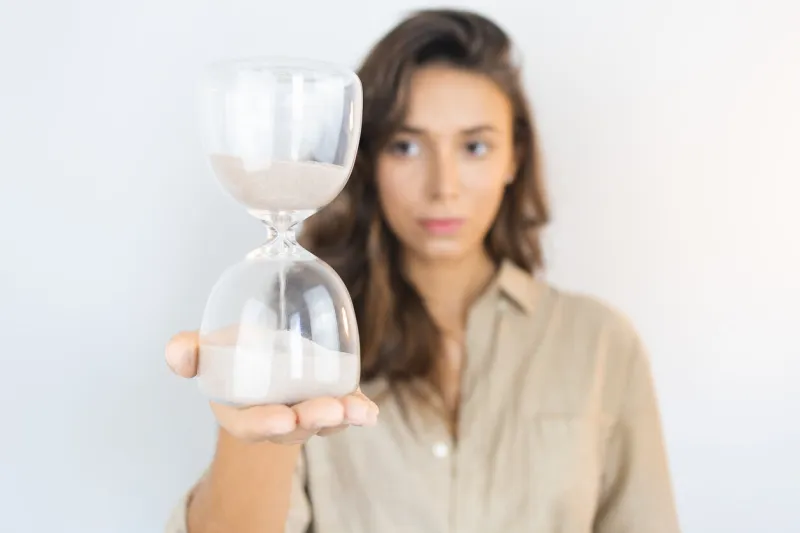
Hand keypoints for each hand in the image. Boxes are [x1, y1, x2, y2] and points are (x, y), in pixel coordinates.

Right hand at [165, 330, 378, 443]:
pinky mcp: (332, 400)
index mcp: (242, 412)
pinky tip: (370, 410)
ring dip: (343, 418)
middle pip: (296, 428)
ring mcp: (307, 412)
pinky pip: (348, 410)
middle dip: (313, 421)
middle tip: (329, 410)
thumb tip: (179, 353)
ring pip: (326, 423)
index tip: (283, 418)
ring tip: (358, 410)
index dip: (266, 424)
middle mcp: (278, 419)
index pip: (252, 426)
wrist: (262, 352)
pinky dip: (360, 412)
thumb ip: (190, 351)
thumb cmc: (233, 352)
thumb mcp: (207, 348)